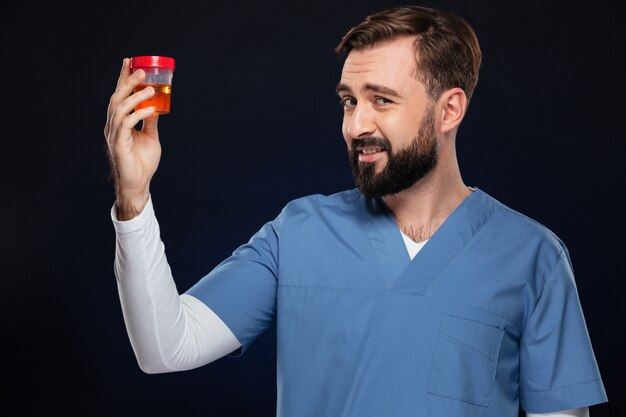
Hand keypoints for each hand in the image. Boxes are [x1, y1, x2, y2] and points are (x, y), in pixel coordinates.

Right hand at [104, 58, 160, 219]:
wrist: (138, 184)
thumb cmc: (143, 162)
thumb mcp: (150, 136)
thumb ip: (150, 121)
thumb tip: (157, 104)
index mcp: (119, 122)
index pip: (120, 95)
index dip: (122, 78)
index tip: (129, 61)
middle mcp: (113, 125)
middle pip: (117, 98)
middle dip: (127, 81)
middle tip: (140, 69)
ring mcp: (114, 134)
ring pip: (119, 108)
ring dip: (135, 96)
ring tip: (150, 88)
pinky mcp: (118, 144)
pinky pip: (126, 124)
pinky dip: (138, 114)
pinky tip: (150, 110)